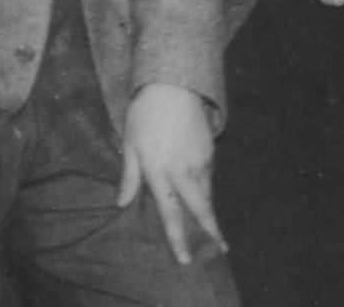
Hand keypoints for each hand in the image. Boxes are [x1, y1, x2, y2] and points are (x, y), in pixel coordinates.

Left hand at [118, 83, 226, 265]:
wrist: (175, 86)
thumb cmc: (145, 115)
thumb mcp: (130, 144)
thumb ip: (129, 175)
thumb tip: (122, 203)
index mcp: (159, 169)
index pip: (170, 211)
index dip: (178, 236)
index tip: (186, 257)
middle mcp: (183, 168)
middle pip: (200, 206)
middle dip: (210, 230)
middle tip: (221, 248)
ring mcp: (200, 159)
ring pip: (206, 193)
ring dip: (208, 212)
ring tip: (212, 230)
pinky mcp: (209, 150)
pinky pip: (207, 177)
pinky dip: (204, 190)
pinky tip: (200, 196)